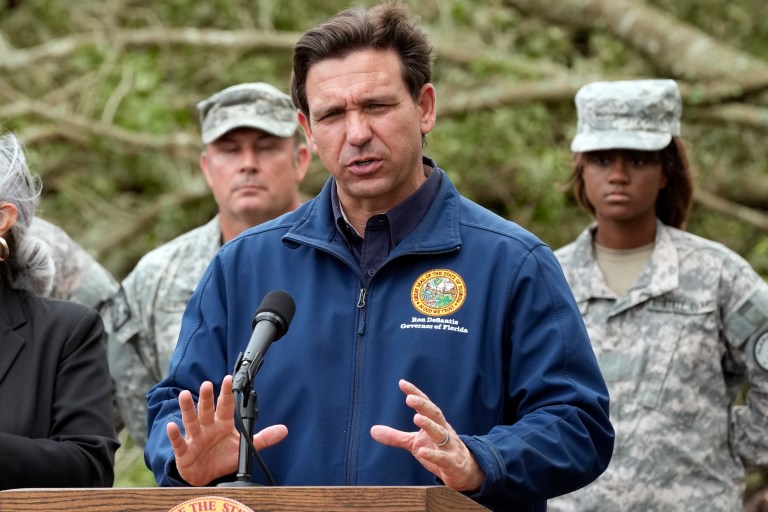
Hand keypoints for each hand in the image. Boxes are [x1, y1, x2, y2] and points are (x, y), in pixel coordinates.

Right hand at [167, 375, 287, 485]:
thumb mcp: (244, 448)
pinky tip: (172, 426)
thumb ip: (263, 438)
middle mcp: (208, 428)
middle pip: (207, 410)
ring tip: (184, 396)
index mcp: (222, 424)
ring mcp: (195, 438)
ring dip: (188, 409)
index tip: (228, 379)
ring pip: (191, 421)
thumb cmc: (223, 458)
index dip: (226, 393)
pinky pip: (179, 442)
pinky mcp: (185, 452)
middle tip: (206, 384)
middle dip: (206, 398)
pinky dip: (175, 434)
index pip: (225, 406)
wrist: (206, 478)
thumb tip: (284, 430)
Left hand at [370, 379, 483, 492]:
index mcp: (435, 423)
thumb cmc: (438, 452)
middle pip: (435, 414)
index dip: (415, 393)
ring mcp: (450, 446)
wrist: (464, 472)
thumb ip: (395, 436)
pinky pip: (443, 458)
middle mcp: (444, 430)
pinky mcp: (452, 463)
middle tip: (410, 399)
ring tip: (417, 418)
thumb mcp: (414, 443)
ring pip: (441, 433)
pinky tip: (423, 451)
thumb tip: (372, 430)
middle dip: (423, 406)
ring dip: (429, 425)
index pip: (425, 405)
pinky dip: (433, 455)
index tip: (402, 383)